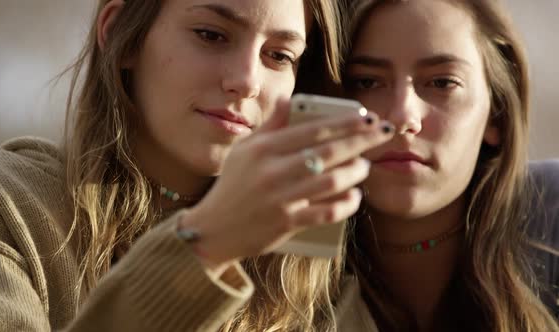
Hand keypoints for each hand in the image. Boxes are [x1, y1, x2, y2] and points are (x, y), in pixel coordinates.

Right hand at [182, 98, 393, 268]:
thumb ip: (270, 125)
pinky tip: (355, 196)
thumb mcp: (245, 150)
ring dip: (355, 172)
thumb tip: (288, 100)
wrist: (214, 229)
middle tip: (382, 133)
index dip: (344, 122)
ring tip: (365, 165)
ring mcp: (280, 199)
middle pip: (327, 152)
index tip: (367, 116)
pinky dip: (344, 204)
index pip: (312, 130)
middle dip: (360, 141)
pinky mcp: (286, 223)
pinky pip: (325, 212)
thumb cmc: (233, 184)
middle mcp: (272, 172)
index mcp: (263, 149)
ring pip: (330, 182)